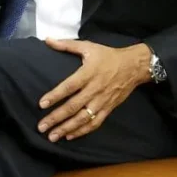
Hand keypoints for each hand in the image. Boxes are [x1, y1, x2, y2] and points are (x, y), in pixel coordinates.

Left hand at [36, 39, 150, 142]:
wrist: (134, 66)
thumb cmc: (108, 56)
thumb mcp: (88, 46)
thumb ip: (66, 45)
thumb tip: (47, 39)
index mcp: (88, 73)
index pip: (69, 87)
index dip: (55, 96)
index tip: (41, 104)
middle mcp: (95, 89)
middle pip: (73, 106)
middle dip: (56, 118)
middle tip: (41, 127)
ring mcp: (102, 101)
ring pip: (83, 118)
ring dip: (67, 128)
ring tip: (52, 136)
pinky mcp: (108, 109)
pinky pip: (95, 123)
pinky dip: (82, 131)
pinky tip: (69, 136)